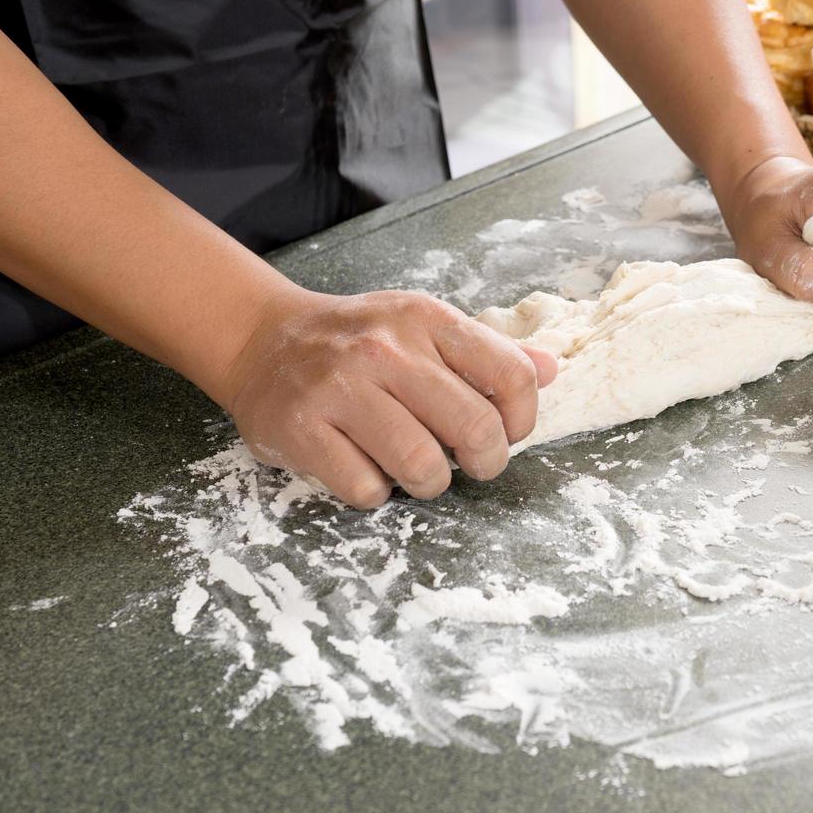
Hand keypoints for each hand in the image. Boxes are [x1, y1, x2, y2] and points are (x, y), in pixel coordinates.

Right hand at [217, 287, 557, 508]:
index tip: (507, 432)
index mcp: (425, 320)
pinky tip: (367, 468)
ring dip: (430, 483)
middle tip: (473, 465)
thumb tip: (552, 369)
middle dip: (485, 461)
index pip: (511, 374)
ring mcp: (339, 389)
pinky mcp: (300, 428)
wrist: (261, 340)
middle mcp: (384, 348)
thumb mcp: (423, 328)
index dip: (522, 419)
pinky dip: (376, 492)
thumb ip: (488, 351)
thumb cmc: (358, 339)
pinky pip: (365, 488)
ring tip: (419, 471)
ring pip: (421, 465)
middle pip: (474, 427)